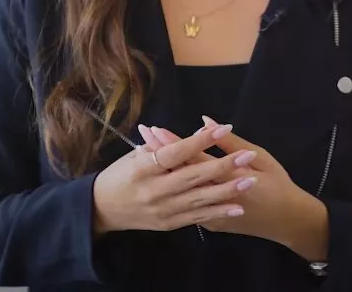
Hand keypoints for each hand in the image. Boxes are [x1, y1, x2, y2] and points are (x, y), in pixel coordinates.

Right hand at [91, 122, 258, 235]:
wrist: (102, 209)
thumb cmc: (120, 175)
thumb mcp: (135, 155)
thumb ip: (163, 146)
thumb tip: (196, 135)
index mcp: (143, 168)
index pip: (176, 152)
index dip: (200, 141)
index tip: (223, 128)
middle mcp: (154, 190)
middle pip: (193, 176)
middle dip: (223, 166)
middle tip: (247, 156)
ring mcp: (162, 209)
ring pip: (199, 198)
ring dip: (227, 190)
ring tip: (250, 181)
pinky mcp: (168, 224)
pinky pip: (197, 217)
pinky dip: (218, 212)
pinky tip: (236, 206)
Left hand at [144, 116, 329, 260]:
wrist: (287, 222)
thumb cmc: (278, 185)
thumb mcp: (261, 157)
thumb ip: (231, 143)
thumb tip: (206, 122)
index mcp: (229, 179)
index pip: (194, 158)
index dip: (173, 143)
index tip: (155, 129)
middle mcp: (216, 198)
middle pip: (181, 174)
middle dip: (160, 154)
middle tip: (143, 136)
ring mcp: (210, 215)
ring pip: (180, 190)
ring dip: (163, 172)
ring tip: (144, 154)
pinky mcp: (210, 224)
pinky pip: (187, 205)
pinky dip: (173, 189)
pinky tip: (161, 176)